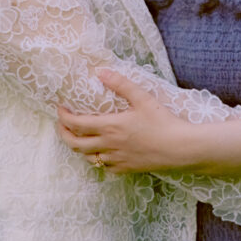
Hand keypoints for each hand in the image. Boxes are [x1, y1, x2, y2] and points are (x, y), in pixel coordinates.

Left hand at [57, 69, 189, 172]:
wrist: (180, 148)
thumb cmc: (163, 122)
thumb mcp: (142, 98)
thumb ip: (120, 84)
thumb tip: (100, 71)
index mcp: (110, 127)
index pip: (77, 124)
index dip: (64, 117)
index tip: (60, 109)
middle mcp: (109, 145)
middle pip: (75, 144)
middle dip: (64, 134)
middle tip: (62, 124)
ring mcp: (117, 160)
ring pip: (88, 158)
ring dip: (79, 147)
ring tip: (79, 137)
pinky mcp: (126, 169)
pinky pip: (104, 167)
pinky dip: (98, 159)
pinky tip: (102, 152)